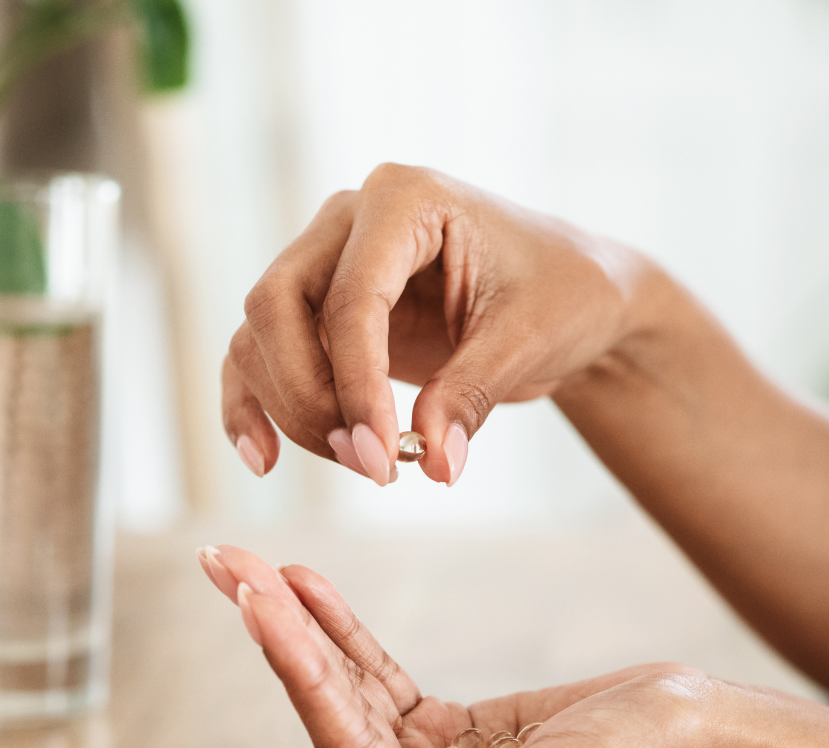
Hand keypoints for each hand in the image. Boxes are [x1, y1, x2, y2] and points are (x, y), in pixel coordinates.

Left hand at [198, 544, 742, 747]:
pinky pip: (386, 680)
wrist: (702, 738)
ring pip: (351, 693)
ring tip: (257, 565)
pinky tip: (313, 593)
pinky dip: (348, 635)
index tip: (252, 598)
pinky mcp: (457, 734)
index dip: (295, 670)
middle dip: (279, 638)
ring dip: (304, 629)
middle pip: (332, 716)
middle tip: (227, 565)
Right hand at [221, 165, 657, 485]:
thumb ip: (472, 396)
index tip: (381, 455)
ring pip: (262, 335)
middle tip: (370, 465)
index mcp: (406, 200)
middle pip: (277, 307)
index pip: (352, 297)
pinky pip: (263, 354)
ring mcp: (328, 263)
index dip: (357, 385)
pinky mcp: (324, 312)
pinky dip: (256, 405)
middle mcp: (350, 221)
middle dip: (312, 398)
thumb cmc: (562, 295)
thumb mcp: (529, 340)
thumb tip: (435, 466)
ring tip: (363, 465)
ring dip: (295, 411)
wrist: (572, 296)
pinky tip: (262, 459)